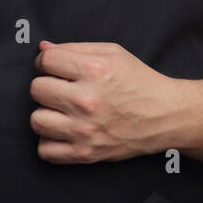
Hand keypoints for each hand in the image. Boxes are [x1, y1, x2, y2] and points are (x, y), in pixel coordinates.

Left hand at [30, 40, 177, 163]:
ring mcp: (85, 130)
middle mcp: (87, 101)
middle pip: (37, 89)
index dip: (46, 61)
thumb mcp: (112, 53)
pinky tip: (63, 131)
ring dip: (46, 113)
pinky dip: (50, 141)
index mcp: (94, 71)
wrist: (166, 116)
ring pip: (36, 120)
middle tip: (62, 88)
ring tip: (62, 110)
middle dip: (47, 85)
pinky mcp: (86, 153)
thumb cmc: (140, 82)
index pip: (45, 60)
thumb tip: (42, 48)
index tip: (53, 67)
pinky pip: (45, 150)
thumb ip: (75, 48)